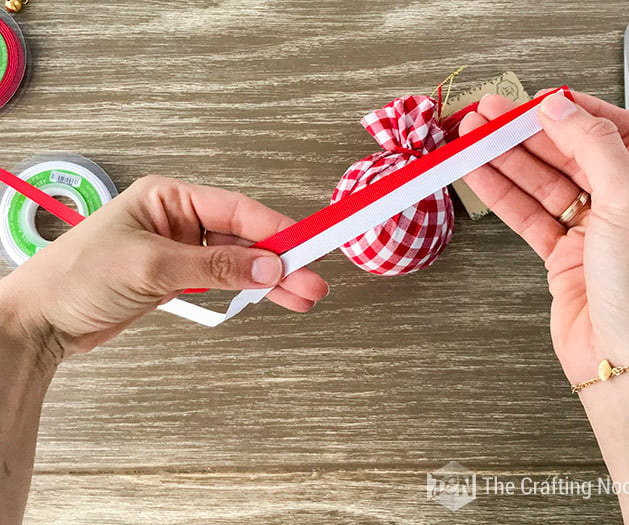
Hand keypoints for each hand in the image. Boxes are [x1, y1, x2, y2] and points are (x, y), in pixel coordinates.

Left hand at [0, 175, 328, 361]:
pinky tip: (269, 296)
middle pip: (243, 237)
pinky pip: (222, 279)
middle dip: (280, 260)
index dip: (276, 229)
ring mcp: (178, 250)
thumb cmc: (76, 277)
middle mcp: (177, 219)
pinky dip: (246, 289)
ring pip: (237, 261)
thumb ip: (214, 267)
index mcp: (168, 197)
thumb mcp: (152, 266)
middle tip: (312, 281)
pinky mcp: (176, 277)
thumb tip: (266, 266)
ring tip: (302, 296)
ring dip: (269, 279)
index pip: (236, 210)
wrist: (40, 320)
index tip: (307, 245)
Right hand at [459, 91, 628, 521]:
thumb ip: (593, 147)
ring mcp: (596, 232)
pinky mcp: (565, 258)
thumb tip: (561, 109)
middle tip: (488, 117)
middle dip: (528, 134)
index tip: (535, 101)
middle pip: (572, 155)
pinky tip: (479, 176)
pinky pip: (529, 217)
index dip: (575, 112)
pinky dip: (502, 196)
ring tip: (472, 139)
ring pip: (544, 185)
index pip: (618, 129)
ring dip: (506, 161)